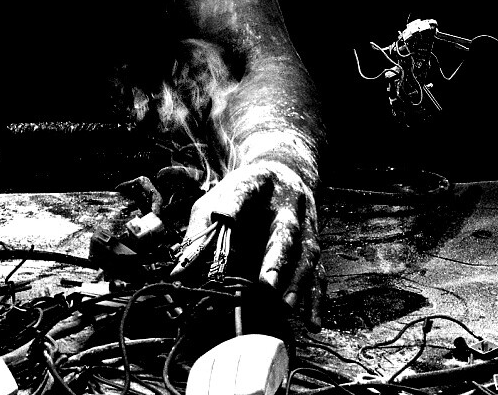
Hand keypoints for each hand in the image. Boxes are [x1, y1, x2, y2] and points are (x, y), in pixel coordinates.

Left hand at [170, 160, 320, 326]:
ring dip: (298, 282)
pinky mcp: (313, 247)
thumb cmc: (243, 193)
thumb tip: (178, 272)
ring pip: (307, 255)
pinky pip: (319, 274)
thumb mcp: (216, 199)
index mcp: (258, 184)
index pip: (244, 192)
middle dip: (277, 258)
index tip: (221, 216)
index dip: (233, 204)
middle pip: (286, 232)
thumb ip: (199, 230)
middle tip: (267, 285)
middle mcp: (288, 205)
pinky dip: (316, 300)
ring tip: (285, 306)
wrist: (284, 174)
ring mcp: (306, 226)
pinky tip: (312, 323)